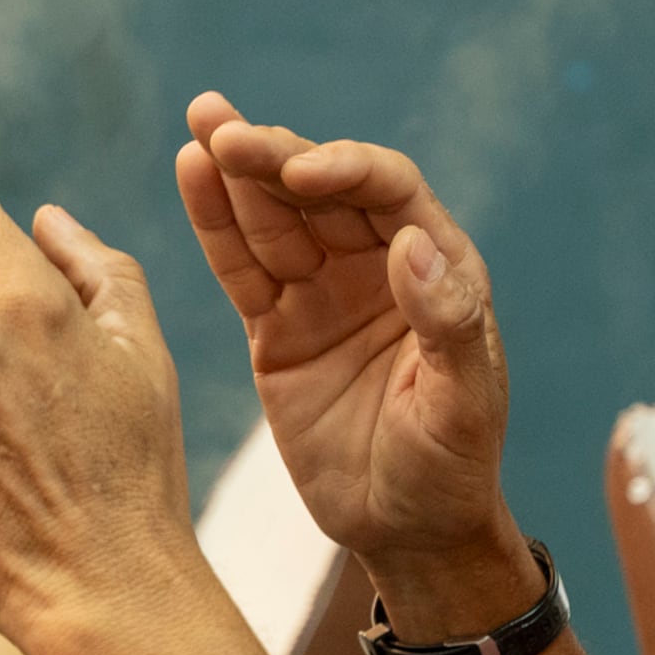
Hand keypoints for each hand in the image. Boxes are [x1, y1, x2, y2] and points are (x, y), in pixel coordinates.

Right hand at [177, 92, 534, 612]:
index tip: (302, 171)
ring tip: (203, 124)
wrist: (404, 530)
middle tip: (225, 131)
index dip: (346, 171)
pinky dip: (216, 222)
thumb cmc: (451, 468)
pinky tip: (191, 171)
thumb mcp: (463, 404)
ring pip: (274, 218)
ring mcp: (323, 294)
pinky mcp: (276, 328)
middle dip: (274, 157)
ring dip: (238, 171)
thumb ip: (447, 323)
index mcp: (439, 268)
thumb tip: (412, 243)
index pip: (390, 194)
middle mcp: (379, 266)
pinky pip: (242, 266)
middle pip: (321, 192)